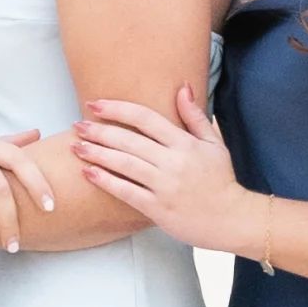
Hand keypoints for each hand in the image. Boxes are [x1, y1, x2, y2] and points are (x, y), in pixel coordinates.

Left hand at [73, 79, 247, 250]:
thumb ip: (195, 116)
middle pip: (129, 141)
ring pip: (124, 165)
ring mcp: (165, 186)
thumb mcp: (213, 144)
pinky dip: (106, 181)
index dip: (118, 109)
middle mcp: (173, 162)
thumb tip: (182, 87)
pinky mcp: (157, 208)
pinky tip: (88, 172)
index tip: (95, 104)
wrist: (231, 219)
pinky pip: (126, 192)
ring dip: (97, 154)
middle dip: (99, 131)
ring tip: (77, 146)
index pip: (146, 118)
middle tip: (77, 125)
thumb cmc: (221, 180)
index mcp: (185, 143)